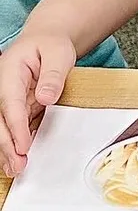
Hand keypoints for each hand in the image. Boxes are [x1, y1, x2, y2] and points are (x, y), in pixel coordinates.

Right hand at [0, 33, 75, 178]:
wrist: (46, 41)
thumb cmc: (51, 45)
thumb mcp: (58, 52)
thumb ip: (53, 74)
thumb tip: (47, 97)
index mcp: (8, 73)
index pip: (10, 104)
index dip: (16, 127)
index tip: (23, 146)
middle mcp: (2, 88)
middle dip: (6, 145)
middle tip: (18, 165)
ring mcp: (7, 99)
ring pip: (2, 127)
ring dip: (7, 149)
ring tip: (15, 169)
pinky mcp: (15, 107)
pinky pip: (12, 127)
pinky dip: (15, 143)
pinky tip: (19, 158)